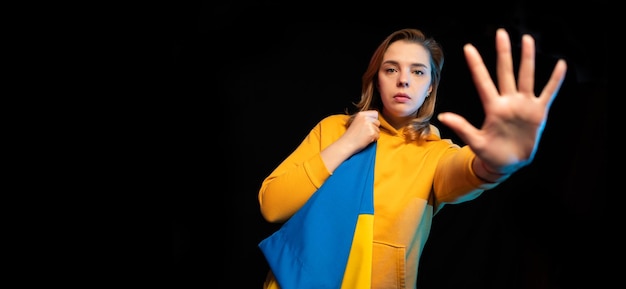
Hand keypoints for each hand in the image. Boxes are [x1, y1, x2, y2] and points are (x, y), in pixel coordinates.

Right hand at [339, 110, 379, 152]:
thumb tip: (375, 121)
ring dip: (373, 135)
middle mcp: (365, 118)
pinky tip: (366, 140)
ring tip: (364, 137)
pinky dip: (373, 139)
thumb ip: (364, 120)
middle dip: (374, 128)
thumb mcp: (356, 122)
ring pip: (378, 130)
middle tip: (365, 133)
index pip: (374, 113)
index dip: (373, 120)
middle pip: (377, 122)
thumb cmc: (351, 136)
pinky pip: (377, 136)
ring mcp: (369, 125)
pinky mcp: (372, 133)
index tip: (368, 125)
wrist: (346, 144)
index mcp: (361, 114)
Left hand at [437, 28, 566, 173]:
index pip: (483, 81)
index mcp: (492, 107)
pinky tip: (561, 65)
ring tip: (527, 39)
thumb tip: (443, 116)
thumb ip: (462, 127)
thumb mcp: (475, 141)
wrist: (507, 164)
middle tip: (501, 33)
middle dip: (504, 53)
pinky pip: (548, 93)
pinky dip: (555, 80)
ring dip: (527, 59)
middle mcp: (508, 102)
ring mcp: (523, 105)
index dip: (476, 65)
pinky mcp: (538, 112)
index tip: (468, 48)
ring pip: (526, 77)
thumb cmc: (489, 153)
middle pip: (505, 72)